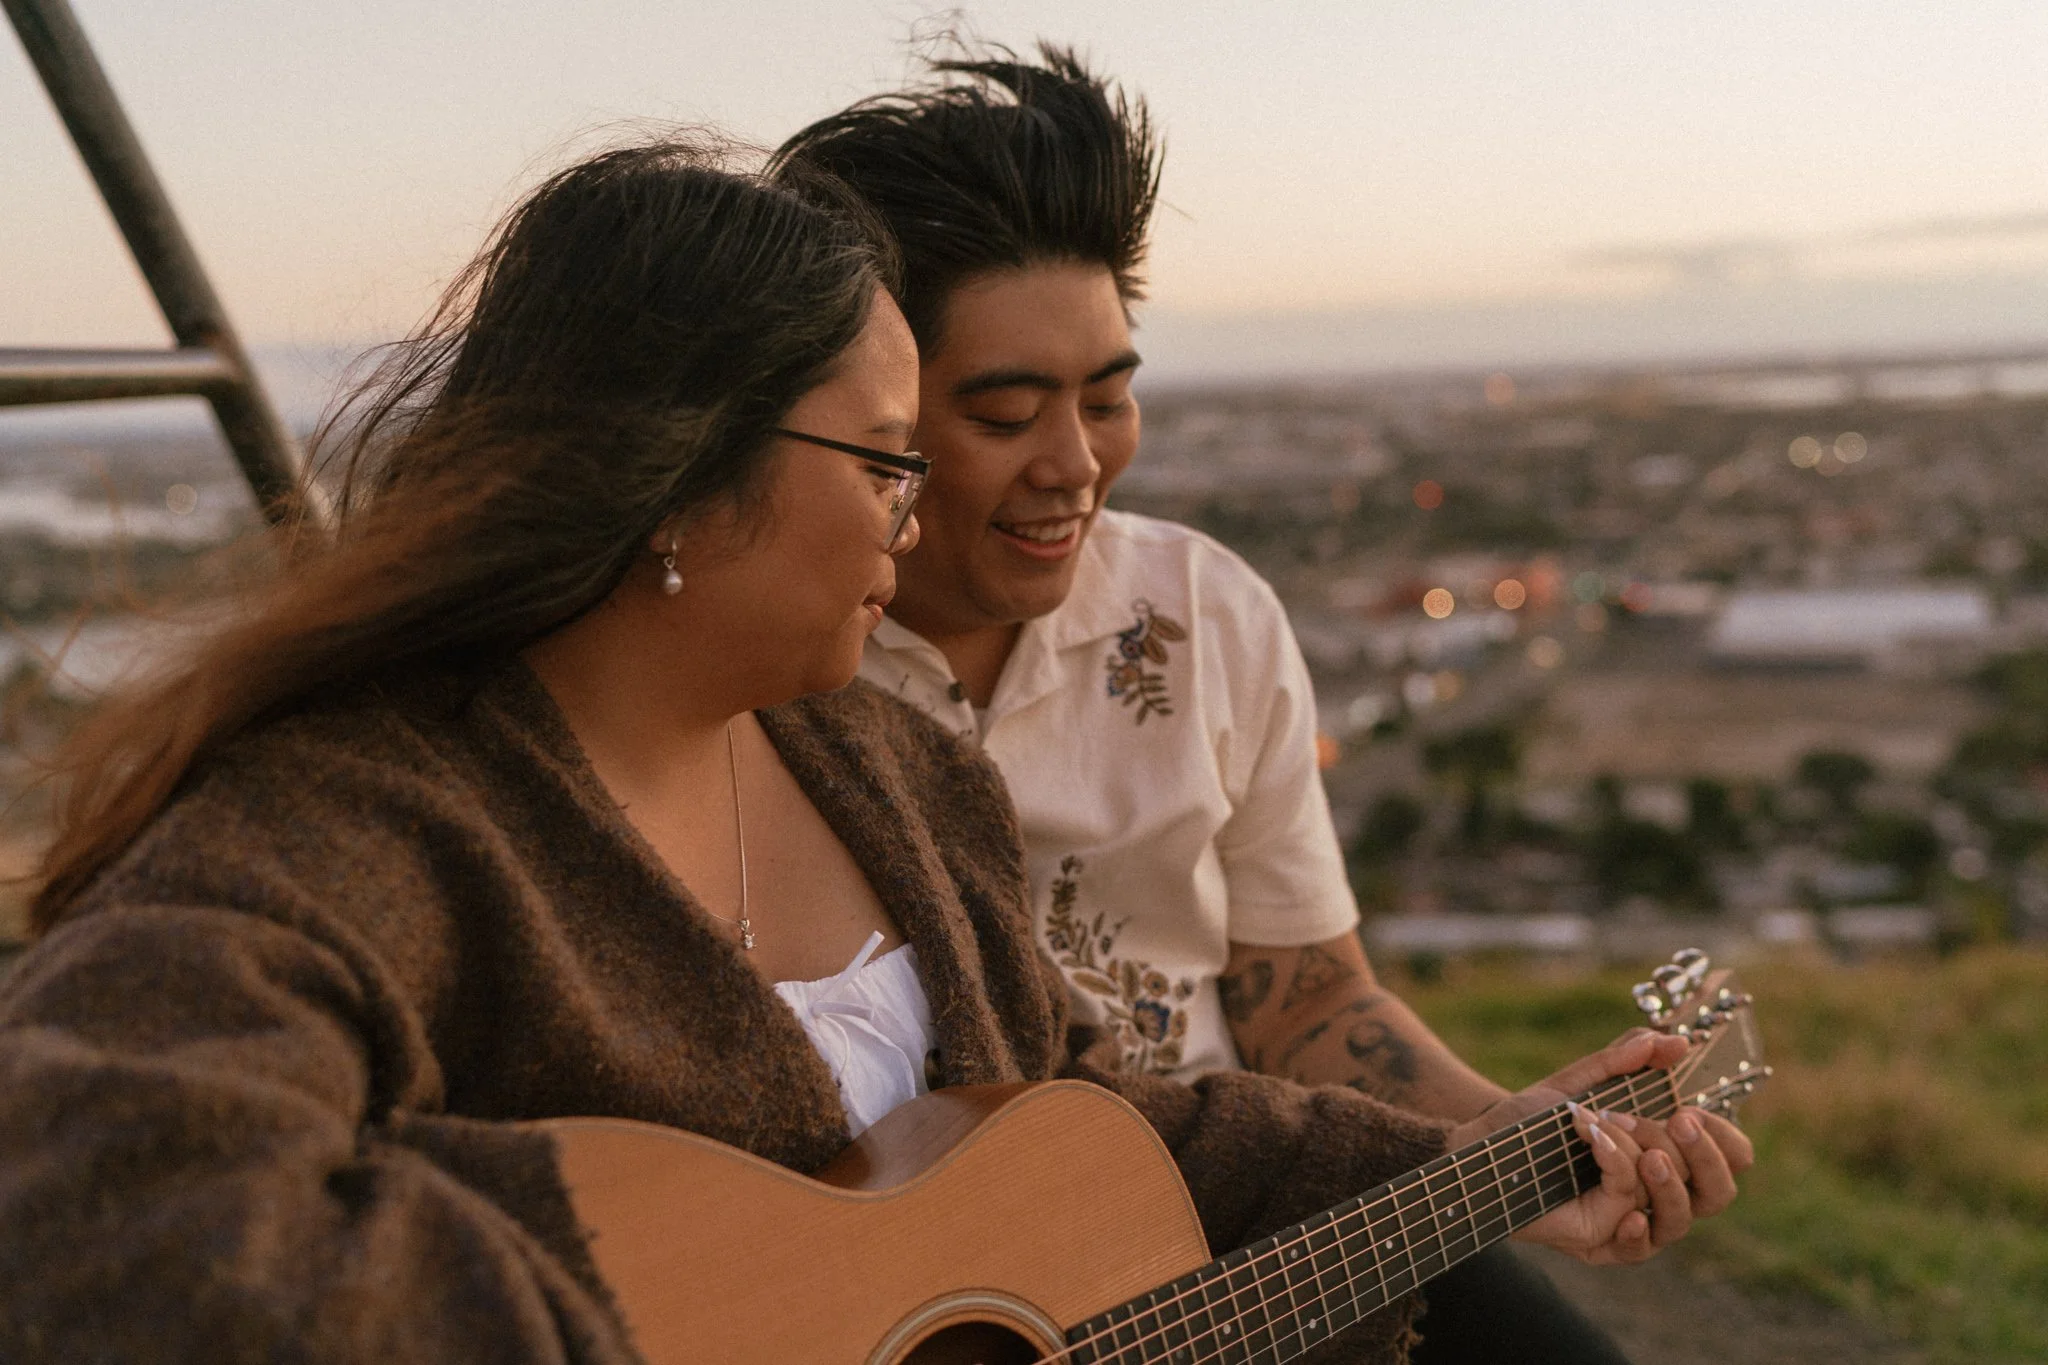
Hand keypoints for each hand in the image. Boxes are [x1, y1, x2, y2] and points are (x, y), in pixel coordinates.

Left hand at [1445, 1029, 1734, 1264]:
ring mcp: (1634, 1223)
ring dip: (1658, 1173)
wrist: (1479, 1149)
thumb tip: (1675, 1041)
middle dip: (1704, 1155)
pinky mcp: (1604, 1245)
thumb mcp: (1578, 1082)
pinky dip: (1629, 1202)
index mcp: (1665, 1154)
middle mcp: (1658, 1193)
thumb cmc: (1532, 1122)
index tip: (1692, 1108)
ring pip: (1682, 1215)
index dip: (1725, 1138)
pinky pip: (1638, 1236)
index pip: (1731, 1158)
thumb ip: (1623, 1060)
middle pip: (1719, 1193)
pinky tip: (1621, 1198)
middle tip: (1676, 1120)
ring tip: (1612, 1134)